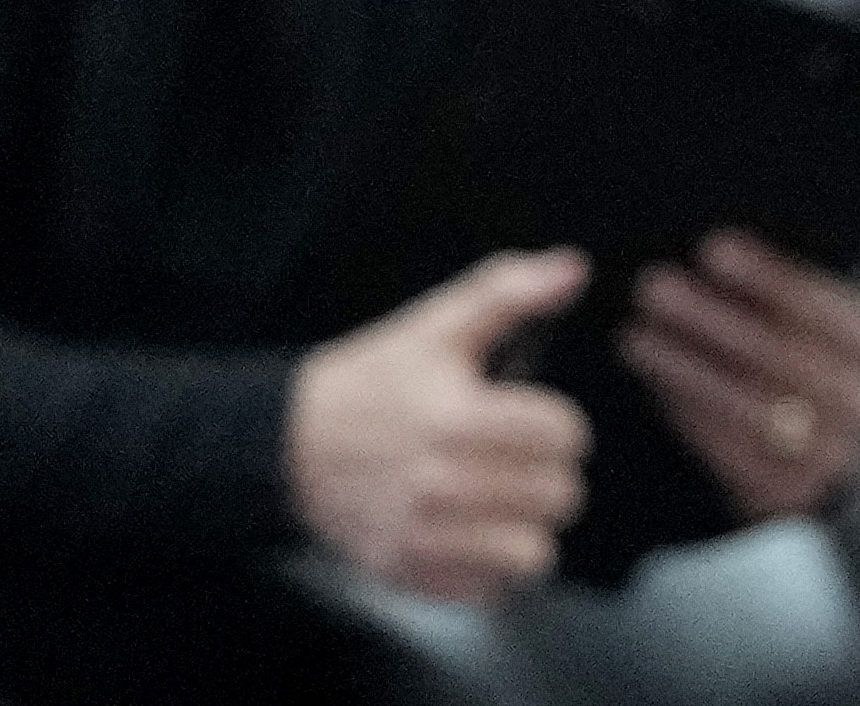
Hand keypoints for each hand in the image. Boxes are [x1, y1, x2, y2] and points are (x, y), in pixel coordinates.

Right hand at [288, 248, 592, 606]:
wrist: (285, 445)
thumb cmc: (370, 383)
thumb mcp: (436, 326)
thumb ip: (508, 290)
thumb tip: (573, 269)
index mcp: (456, 419)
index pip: (564, 436)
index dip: (562, 424)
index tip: (538, 420)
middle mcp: (438, 484)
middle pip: (558, 497)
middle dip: (551, 475)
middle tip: (524, 462)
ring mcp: (418, 536)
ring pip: (531, 553)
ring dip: (528, 527)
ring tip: (507, 502)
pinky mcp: (402, 571)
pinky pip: (485, 589)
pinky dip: (489, 567)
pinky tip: (474, 533)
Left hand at [624, 231, 859, 524]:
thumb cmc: (845, 382)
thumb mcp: (851, 340)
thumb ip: (802, 309)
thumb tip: (719, 259)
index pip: (817, 305)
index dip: (764, 275)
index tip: (711, 248)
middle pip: (775, 354)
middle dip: (709, 317)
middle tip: (653, 288)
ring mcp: (827, 456)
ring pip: (744, 405)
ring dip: (683, 369)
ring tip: (636, 337)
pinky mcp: (787, 495)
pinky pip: (727, 449)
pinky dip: (687, 414)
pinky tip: (657, 385)